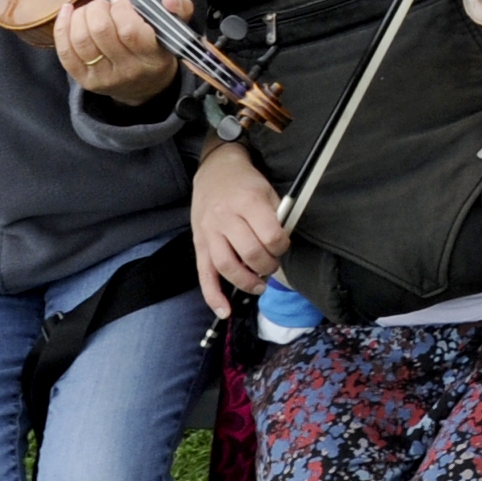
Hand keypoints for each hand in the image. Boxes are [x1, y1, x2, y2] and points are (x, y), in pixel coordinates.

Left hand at [55, 0, 182, 104]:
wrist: (145, 89)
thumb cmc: (158, 51)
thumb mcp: (175, 31)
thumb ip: (179, 10)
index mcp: (152, 58)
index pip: (129, 31)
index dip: (121, 9)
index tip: (121, 0)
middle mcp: (126, 71)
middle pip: (101, 32)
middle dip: (98, 8)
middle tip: (105, 4)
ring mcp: (102, 78)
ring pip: (81, 40)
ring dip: (81, 15)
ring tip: (91, 9)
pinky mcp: (84, 80)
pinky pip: (65, 52)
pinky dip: (62, 27)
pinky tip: (68, 11)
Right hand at [191, 141, 289, 311]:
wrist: (215, 170)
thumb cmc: (246, 183)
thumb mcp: (267, 190)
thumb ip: (276, 217)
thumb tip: (282, 245)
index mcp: (247, 202)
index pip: (270, 235)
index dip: (281, 246)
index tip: (283, 246)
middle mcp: (225, 218)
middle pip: (249, 253)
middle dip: (267, 266)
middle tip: (273, 265)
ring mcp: (209, 232)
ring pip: (227, 266)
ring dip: (246, 282)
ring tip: (259, 285)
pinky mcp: (198, 244)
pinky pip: (204, 275)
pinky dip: (214, 296)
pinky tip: (225, 310)